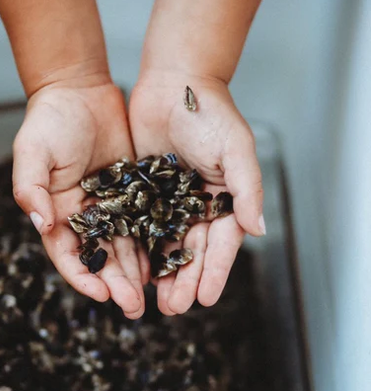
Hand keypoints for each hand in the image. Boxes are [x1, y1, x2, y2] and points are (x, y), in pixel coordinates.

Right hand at [12, 80, 146, 318]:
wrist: (78, 89)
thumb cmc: (48, 120)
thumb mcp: (33, 152)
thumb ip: (31, 187)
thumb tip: (41, 222)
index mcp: (55, 213)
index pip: (68, 255)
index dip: (82, 278)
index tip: (101, 295)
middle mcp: (82, 217)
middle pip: (100, 259)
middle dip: (116, 285)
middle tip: (134, 307)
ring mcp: (109, 207)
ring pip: (125, 248)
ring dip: (137, 274)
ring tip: (154, 297)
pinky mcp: (132, 193)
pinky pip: (145, 223)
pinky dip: (154, 245)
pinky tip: (168, 263)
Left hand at [129, 71, 263, 313]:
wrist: (173, 81)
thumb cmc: (211, 112)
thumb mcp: (235, 148)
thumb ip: (247, 188)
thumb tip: (258, 229)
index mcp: (226, 199)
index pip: (222, 244)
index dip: (215, 273)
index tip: (205, 299)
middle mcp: (200, 204)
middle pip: (193, 251)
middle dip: (185, 281)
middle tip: (173, 308)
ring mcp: (171, 200)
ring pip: (166, 245)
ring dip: (162, 274)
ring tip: (153, 301)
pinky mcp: (144, 192)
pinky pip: (141, 226)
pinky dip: (138, 249)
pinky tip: (132, 271)